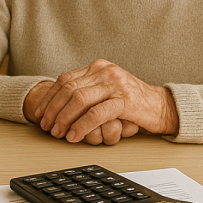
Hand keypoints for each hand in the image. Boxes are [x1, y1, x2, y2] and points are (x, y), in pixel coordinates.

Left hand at [23, 60, 177, 144]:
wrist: (161, 107)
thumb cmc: (131, 102)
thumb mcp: (106, 90)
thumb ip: (87, 90)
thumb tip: (57, 102)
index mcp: (98, 67)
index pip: (65, 79)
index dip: (50, 97)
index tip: (40, 113)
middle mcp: (105, 71)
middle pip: (68, 89)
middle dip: (54, 110)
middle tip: (47, 126)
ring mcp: (115, 84)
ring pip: (79, 99)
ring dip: (64, 118)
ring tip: (58, 133)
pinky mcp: (124, 100)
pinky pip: (96, 113)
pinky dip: (82, 126)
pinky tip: (75, 135)